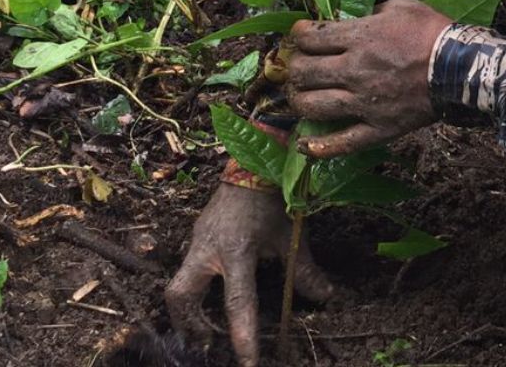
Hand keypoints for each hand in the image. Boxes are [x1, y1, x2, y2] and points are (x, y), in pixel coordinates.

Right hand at [164, 183, 334, 366]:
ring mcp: (197, 242)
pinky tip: (209, 301)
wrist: (254, 160)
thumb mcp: (292, 236)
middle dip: (190, 325)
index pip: (237, 302)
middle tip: (207, 345)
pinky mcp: (196, 236)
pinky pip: (188, 270)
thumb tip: (327, 298)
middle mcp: (208, 249)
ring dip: (188, 312)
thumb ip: (305, 270)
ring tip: (206, 332)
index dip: (242, 336)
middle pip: (181, 296)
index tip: (247, 362)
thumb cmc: (274, 198)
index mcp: (236, 250)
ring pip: (178, 285)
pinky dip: (195, 291)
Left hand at [287, 0, 450, 157]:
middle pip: (303, 72)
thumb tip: (358, 16)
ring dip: (298, 100)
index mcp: (359, 38)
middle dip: (295, 67)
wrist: (463, 69)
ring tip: (301, 96)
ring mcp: (364, 103)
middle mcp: (354, 71)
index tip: (300, 36)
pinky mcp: (378, 128)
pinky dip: (320, 147)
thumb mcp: (402, 6)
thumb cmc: (433, 32)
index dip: (298, 36)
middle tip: (299, 66)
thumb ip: (374, 10)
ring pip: (313, 106)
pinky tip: (305, 145)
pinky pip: (343, 143)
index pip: (310, 38)